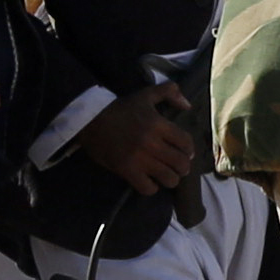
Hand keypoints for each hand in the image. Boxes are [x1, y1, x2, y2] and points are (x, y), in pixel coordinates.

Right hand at [74, 91, 199, 195]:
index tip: (186, 152)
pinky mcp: (127, 170)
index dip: (189, 150)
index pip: (186, 142)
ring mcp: (140, 158)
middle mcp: (152, 143)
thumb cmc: (120, 108)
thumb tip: (188, 105)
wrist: (91, 120)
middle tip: (178, 167)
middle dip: (183, 167)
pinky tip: (149, 182)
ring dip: (170, 179)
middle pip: (181, 163)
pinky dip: (152, 187)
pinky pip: (148, 188)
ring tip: (166, 176)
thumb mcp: (145, 94)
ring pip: (168, 178)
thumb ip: (169, 92)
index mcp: (158, 124)